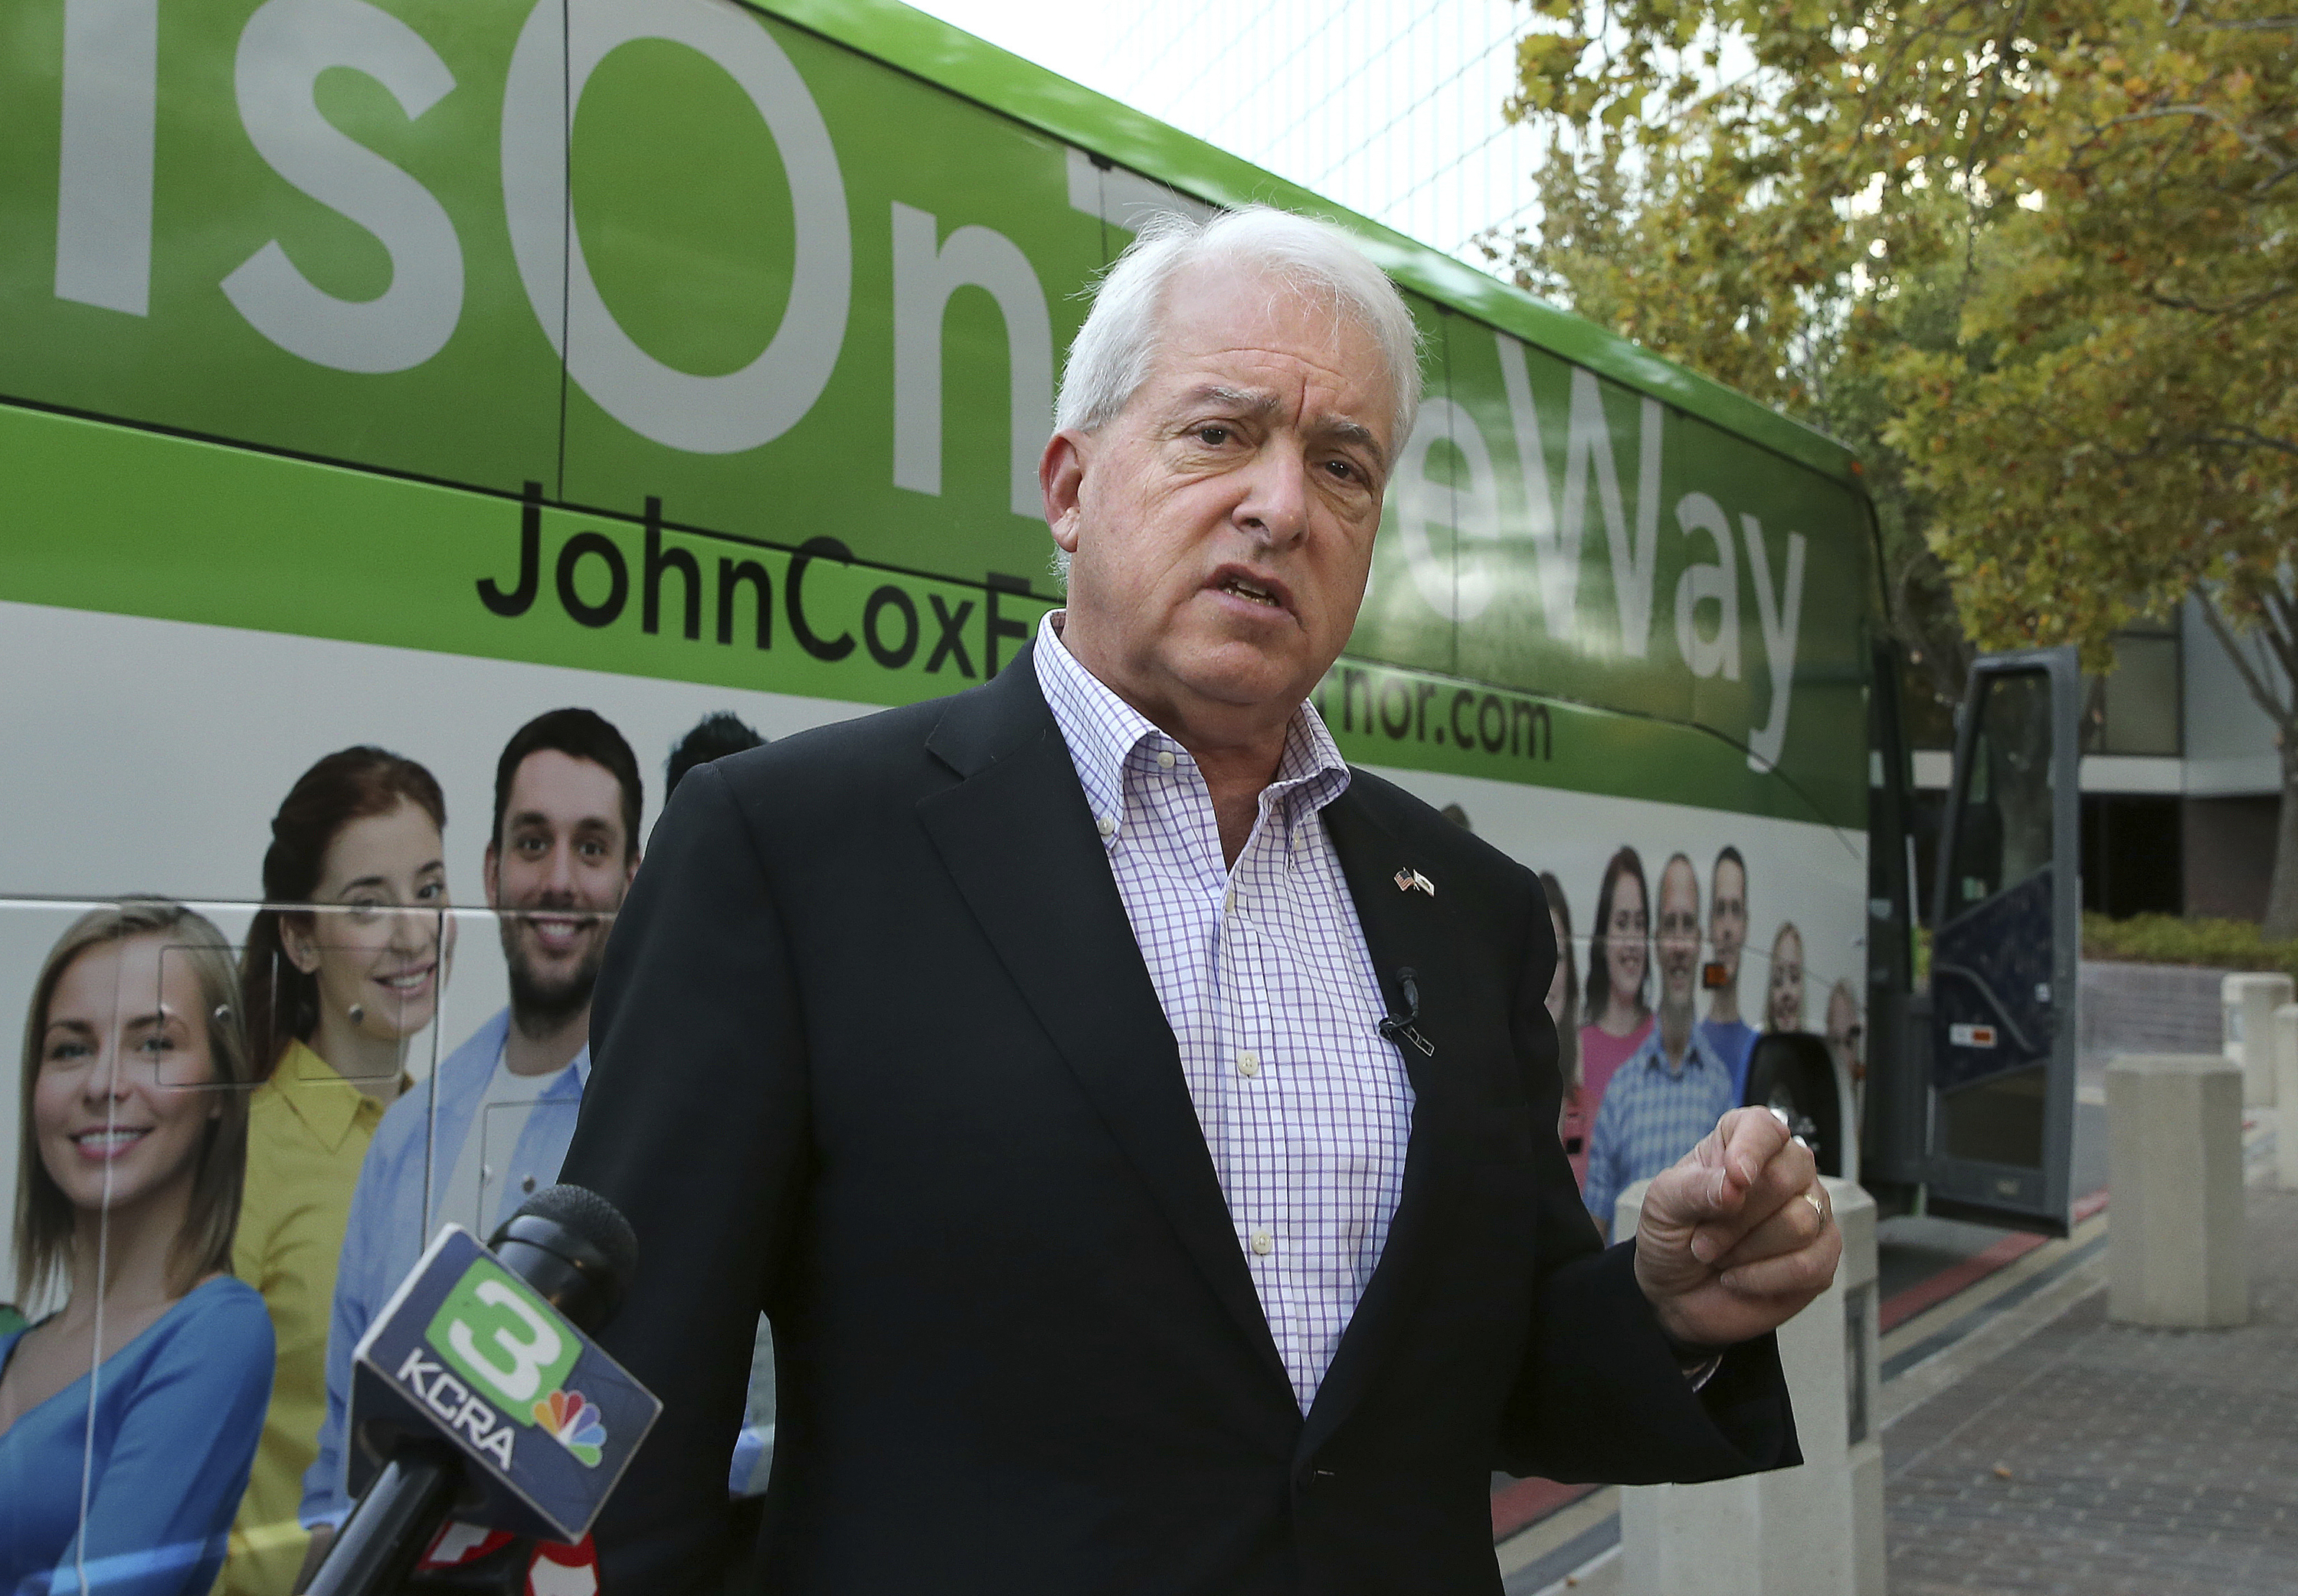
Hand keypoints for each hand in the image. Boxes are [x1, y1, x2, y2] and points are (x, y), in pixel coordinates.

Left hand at [1634, 1106, 1841, 1349]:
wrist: (1676, 1293)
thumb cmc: (1672, 1235)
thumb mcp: (1664, 1205)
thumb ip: (1695, 1188)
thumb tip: (1735, 1185)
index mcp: (1744, 1141)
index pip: (1764, 1128)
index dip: (1751, 1150)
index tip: (1735, 1179)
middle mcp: (1787, 1170)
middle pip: (1784, 1180)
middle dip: (1734, 1221)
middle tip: (1702, 1241)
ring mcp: (1812, 1212)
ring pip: (1800, 1223)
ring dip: (1746, 1251)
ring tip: (1720, 1258)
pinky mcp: (1822, 1257)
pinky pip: (1809, 1265)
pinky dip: (1764, 1278)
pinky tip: (1738, 1279)